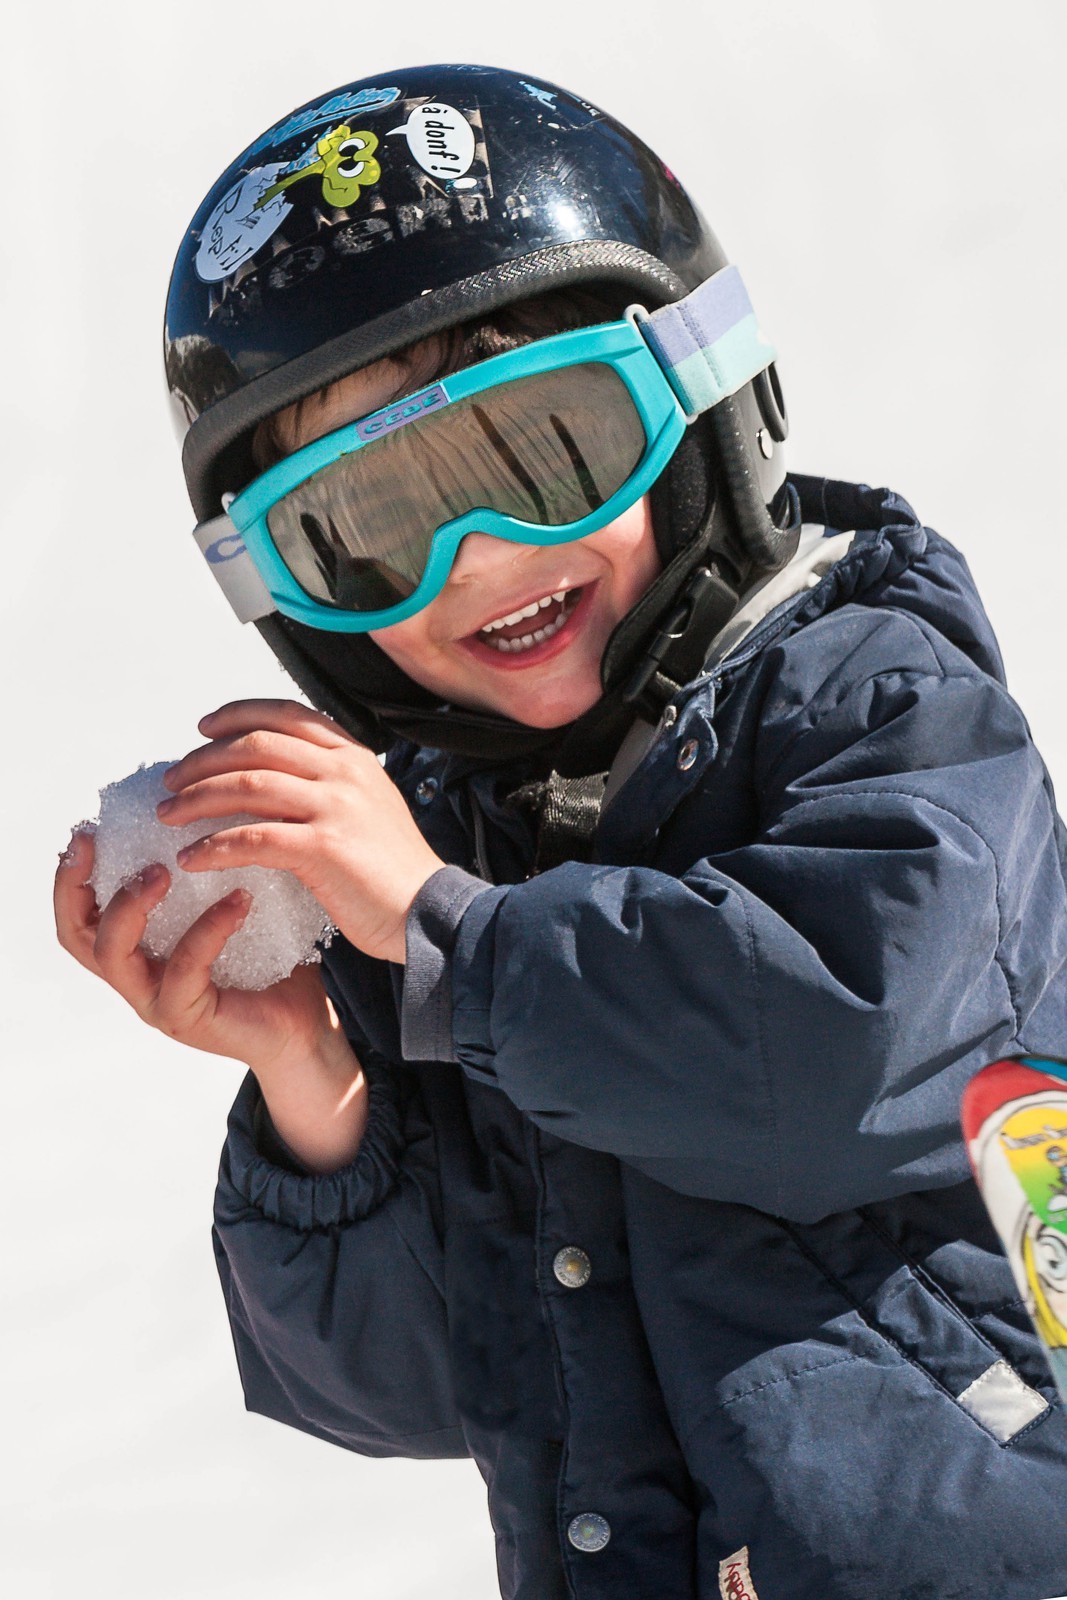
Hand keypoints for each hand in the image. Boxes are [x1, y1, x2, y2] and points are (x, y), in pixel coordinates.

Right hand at [53, 829, 354, 1079]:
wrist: (304, 1024)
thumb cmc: (271, 960)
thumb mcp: (234, 904)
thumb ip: (214, 866)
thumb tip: (217, 795)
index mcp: (138, 949)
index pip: (79, 912)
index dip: (70, 874)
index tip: (87, 830)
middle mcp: (136, 975)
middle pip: (75, 934)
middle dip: (77, 885)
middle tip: (102, 843)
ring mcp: (157, 1000)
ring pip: (113, 954)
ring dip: (131, 906)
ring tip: (164, 870)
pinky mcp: (190, 1018)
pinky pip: (183, 970)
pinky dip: (207, 930)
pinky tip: (239, 900)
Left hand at [156, 699, 444, 964]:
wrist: (430, 911)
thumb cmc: (395, 871)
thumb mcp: (368, 807)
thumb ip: (329, 785)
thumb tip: (272, 782)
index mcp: (354, 757)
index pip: (286, 714)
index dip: (239, 715)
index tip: (204, 728)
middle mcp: (344, 771)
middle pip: (256, 745)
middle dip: (203, 760)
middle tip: (172, 780)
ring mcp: (335, 806)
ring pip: (248, 784)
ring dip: (197, 799)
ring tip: (169, 816)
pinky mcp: (324, 847)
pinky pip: (252, 837)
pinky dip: (213, 846)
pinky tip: (191, 858)